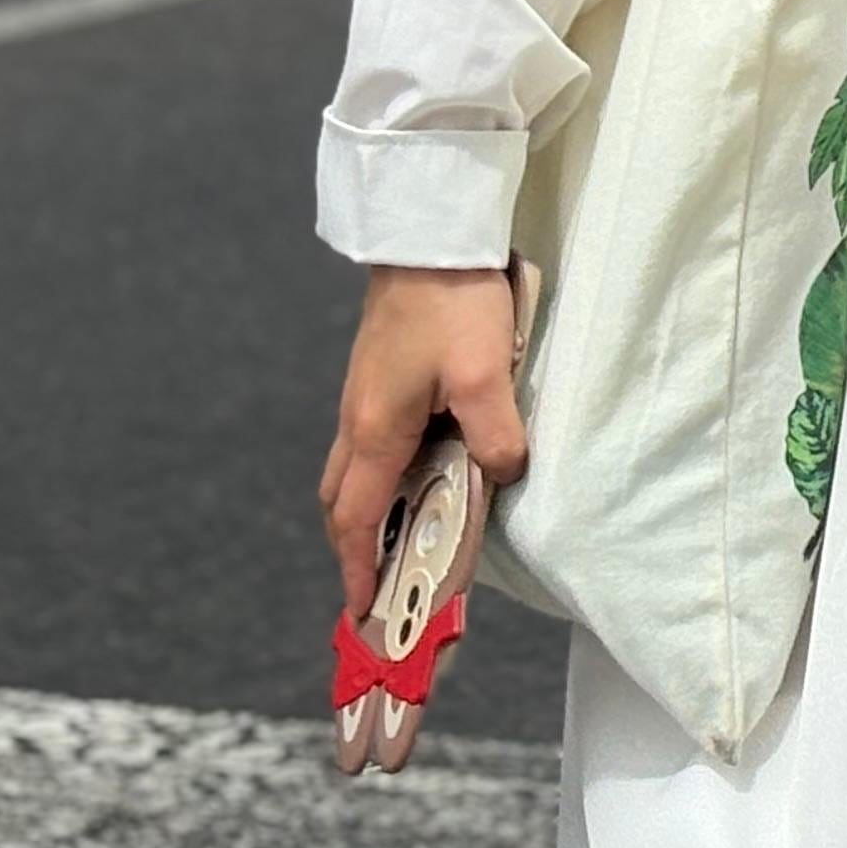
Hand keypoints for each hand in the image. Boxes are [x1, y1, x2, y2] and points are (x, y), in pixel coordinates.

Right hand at [320, 266, 527, 614]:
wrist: (429, 237)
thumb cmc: (454, 303)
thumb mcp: (488, 375)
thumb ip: (495, 436)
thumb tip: (502, 476)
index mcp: (375, 431)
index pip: (357, 520)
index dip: (359, 570)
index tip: (364, 610)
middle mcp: (358, 420)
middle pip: (344, 502)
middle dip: (355, 549)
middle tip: (380, 585)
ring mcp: (363, 396)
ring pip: (354, 472)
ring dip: (369, 511)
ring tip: (404, 540)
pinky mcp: (379, 376)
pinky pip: (372, 443)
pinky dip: (384, 474)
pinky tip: (422, 471)